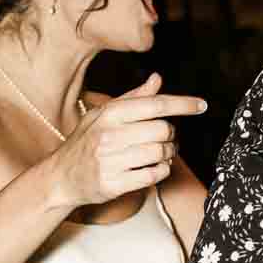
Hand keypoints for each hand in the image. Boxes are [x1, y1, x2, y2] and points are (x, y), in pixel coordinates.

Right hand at [47, 74, 206, 208]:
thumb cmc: (85, 142)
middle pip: (162, 130)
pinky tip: (154, 167)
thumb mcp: (103, 115)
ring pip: (161, 153)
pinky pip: (154, 175)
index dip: (182, 104)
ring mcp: (111, 161)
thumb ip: (133, 98)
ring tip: (160, 153)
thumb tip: (157, 79)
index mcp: (109, 114)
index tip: (202, 105)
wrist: (60, 177)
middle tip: (166, 138)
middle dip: (170, 134)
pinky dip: (161, 170)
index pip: (154, 104)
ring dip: (168, 154)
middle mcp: (109, 136)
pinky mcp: (114, 184)